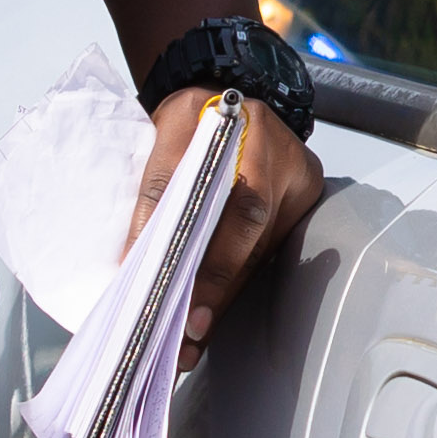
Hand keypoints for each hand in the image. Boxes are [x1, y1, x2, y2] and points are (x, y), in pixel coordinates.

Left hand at [128, 81, 320, 371]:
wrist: (223, 102)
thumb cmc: (192, 119)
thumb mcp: (163, 133)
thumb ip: (155, 187)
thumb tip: (135, 258)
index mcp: (246, 128)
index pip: (226, 195)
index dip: (201, 248)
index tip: (174, 291)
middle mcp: (282, 155)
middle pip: (250, 231)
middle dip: (215, 285)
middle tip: (187, 330)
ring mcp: (298, 181)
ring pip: (260, 250)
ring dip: (222, 294)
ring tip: (191, 335)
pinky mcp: (301, 204)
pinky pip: (266, 252)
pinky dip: (234, 283)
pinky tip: (211, 312)